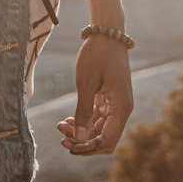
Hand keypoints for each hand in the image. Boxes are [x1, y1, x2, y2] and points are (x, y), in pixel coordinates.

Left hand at [57, 34, 133, 155]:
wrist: (106, 32)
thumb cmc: (97, 54)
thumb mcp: (86, 83)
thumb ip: (83, 112)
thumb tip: (79, 140)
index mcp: (121, 108)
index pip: (107, 141)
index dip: (88, 148)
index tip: (69, 146)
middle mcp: (122, 110)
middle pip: (104, 139)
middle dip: (83, 142)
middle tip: (61, 139)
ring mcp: (116, 104)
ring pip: (100, 129)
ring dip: (81, 132)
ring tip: (60, 126)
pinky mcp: (109, 98)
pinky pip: (98, 118)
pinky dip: (84, 121)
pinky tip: (67, 119)